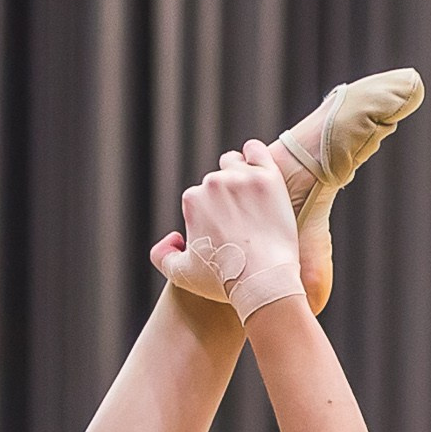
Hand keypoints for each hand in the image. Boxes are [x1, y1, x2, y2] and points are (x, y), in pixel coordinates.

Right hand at [151, 143, 303, 321]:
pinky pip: (256, 150)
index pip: (197, 197)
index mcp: (192, 200)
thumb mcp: (181, 275)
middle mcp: (214, 183)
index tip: (220, 229)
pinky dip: (254, 155)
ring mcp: (242, 177)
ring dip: (237, 174)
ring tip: (248, 197)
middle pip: (215, 180)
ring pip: (234, 163)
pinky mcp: (268, 177)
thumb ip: (162, 256)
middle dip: (223, 196)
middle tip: (238, 218)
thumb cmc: (223, 281)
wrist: (263, 281)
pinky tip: (257, 169)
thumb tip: (173, 237)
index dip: (207, 213)